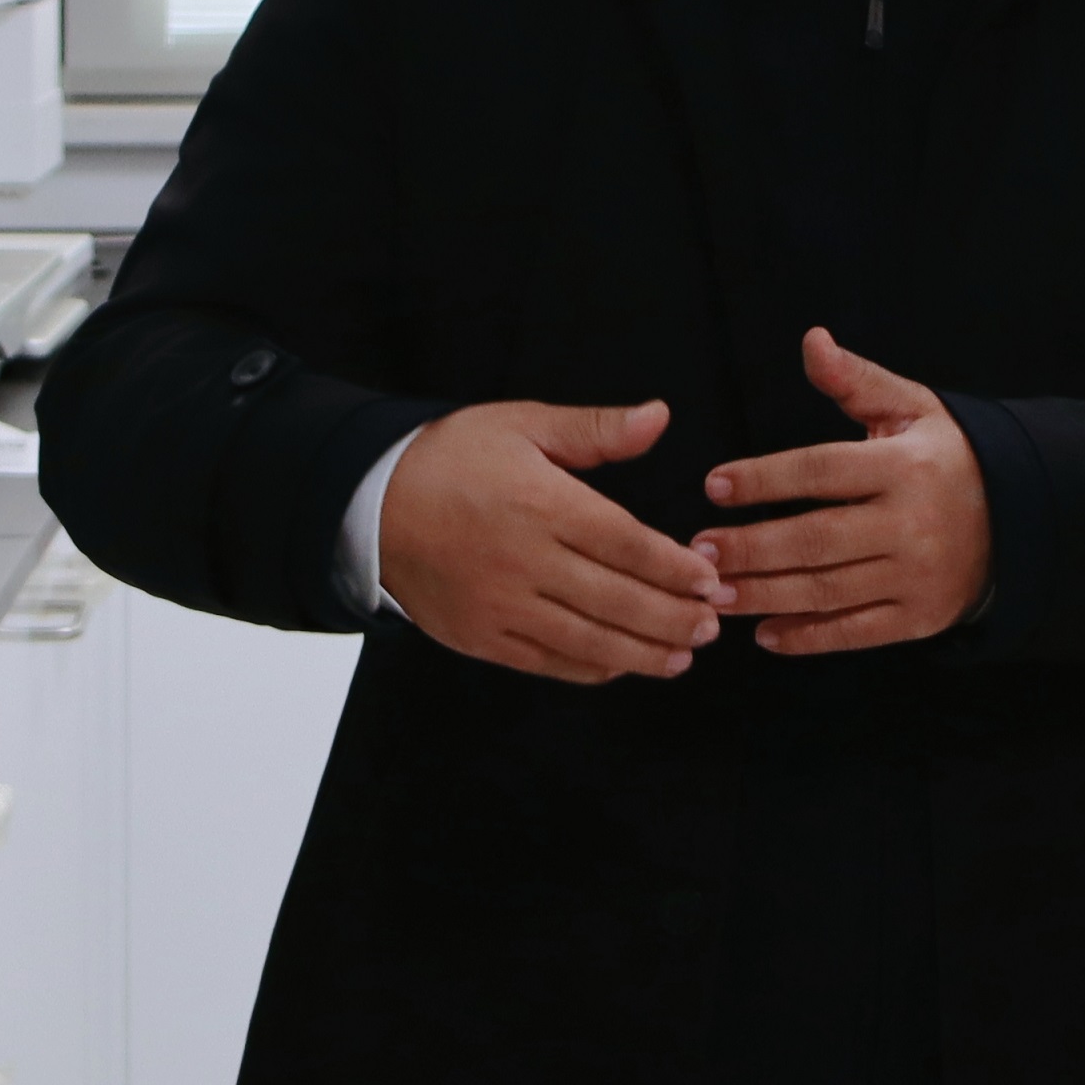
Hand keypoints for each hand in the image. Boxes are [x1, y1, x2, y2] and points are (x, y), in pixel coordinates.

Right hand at [377, 399, 730, 683]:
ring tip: (684, 655)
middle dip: (672, 616)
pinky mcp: (480, 638)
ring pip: (587, 640)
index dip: (673, 567)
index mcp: (540, 504)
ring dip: (643, 653)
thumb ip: (596, 429)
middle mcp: (522, 561)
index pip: (624, 544)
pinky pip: (547, 663)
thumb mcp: (523, 424)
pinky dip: (591, 668)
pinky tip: (624, 665)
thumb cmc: (453, 457)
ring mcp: (500, 606)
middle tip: (715, 623)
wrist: (369, 504)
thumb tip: (660, 416)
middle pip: (615, 600)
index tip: (709, 577)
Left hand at [690, 330, 993, 655]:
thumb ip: (855, 380)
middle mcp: (911, 524)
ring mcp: (917, 576)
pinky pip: (855, 632)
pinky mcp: (920, 618)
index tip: (713, 485)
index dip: (764, 479)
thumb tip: (811, 340)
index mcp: (904, 466)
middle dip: (751, 548)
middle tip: (698, 552)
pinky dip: (807, 637)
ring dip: (765, 594)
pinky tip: (764, 634)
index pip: (822, 471)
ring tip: (714, 594)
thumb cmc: (944, 457)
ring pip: (828, 590)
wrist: (1017, 520)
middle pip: (816, 539)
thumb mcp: (911, 408)